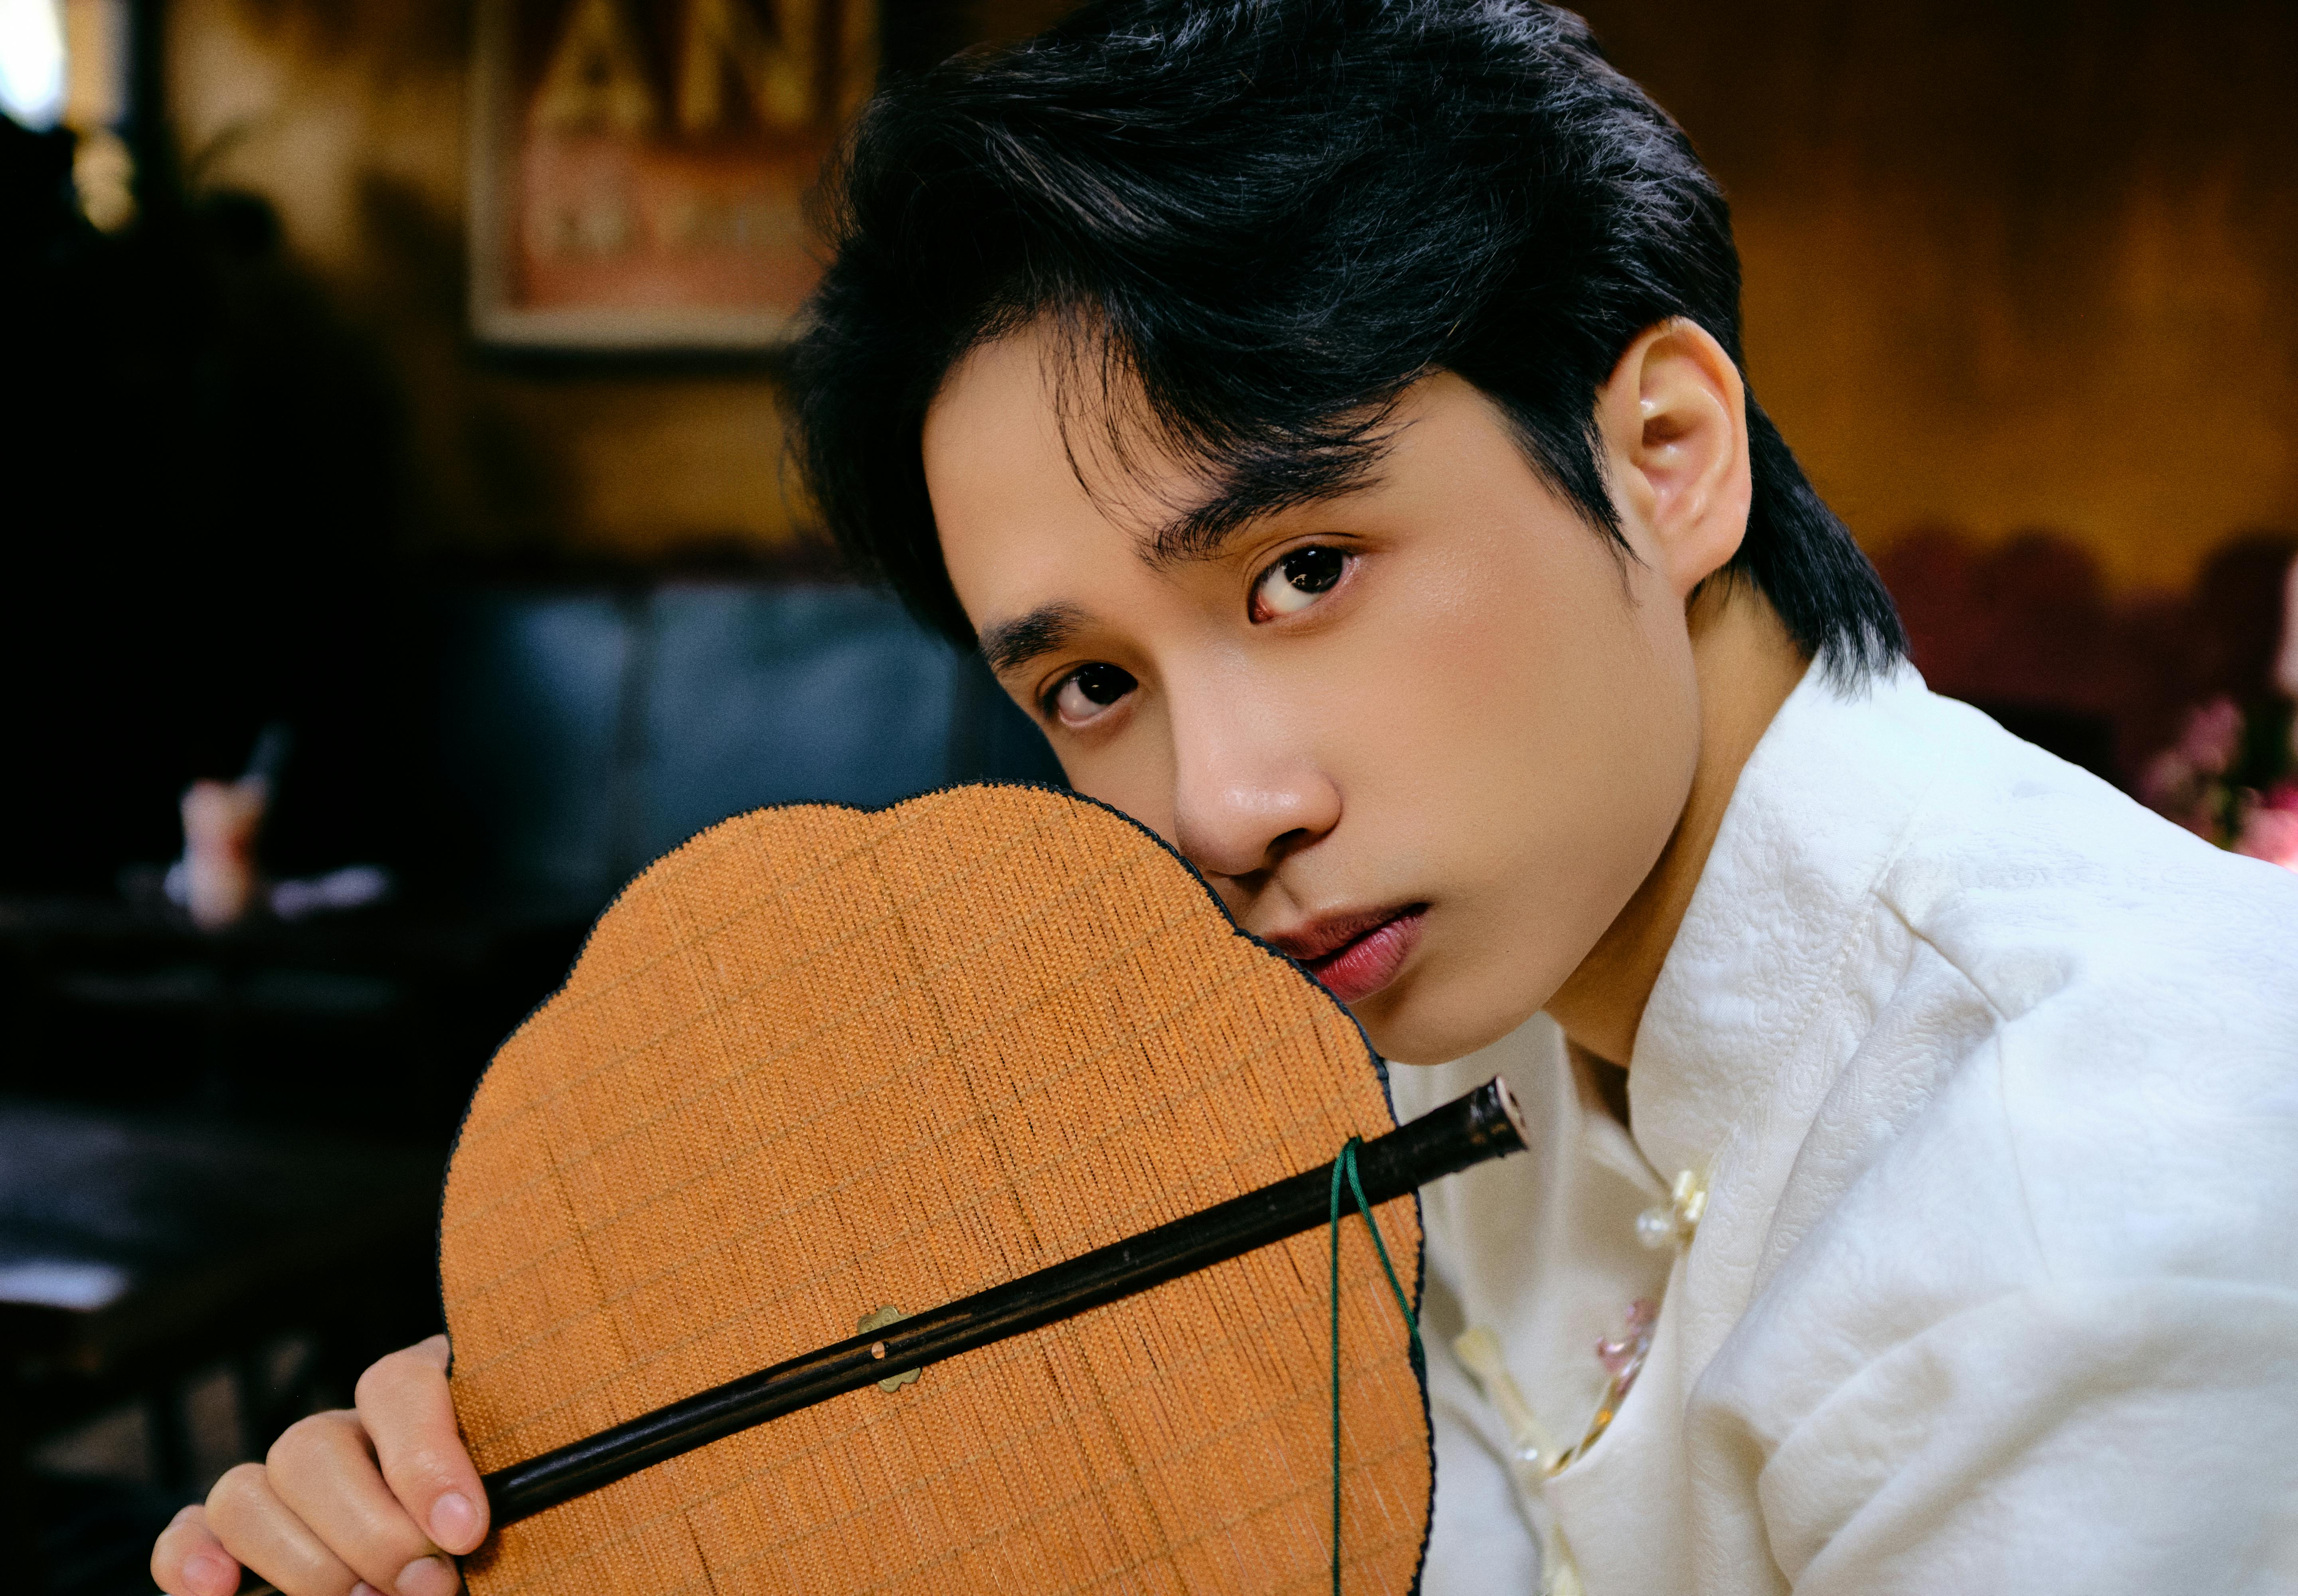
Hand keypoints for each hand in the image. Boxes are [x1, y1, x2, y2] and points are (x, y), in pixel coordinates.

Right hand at [150, 1336, 487, 1595]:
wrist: (469, 1533)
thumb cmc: (514, 1517)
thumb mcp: (506, 1493)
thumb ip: (481, 1503)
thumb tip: (463, 1535)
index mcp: (422, 1393)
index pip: (397, 1387)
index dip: (425, 1460)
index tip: (464, 1533)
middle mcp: (348, 1428)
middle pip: (313, 1449)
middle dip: (370, 1533)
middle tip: (428, 1590)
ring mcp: (288, 1476)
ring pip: (247, 1490)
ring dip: (303, 1561)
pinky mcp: (240, 1530)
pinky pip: (194, 1527)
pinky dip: (192, 1558)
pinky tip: (218, 1592)